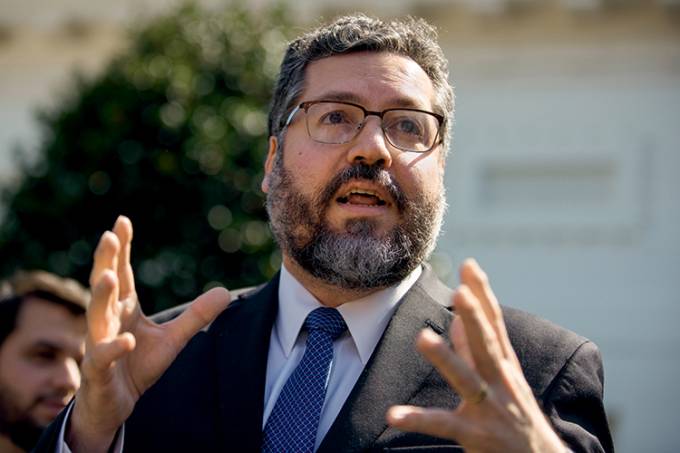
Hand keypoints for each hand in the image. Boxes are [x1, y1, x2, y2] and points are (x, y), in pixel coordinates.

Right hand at [66, 216, 229, 452]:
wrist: (115, 405)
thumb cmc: (138, 366)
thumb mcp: (173, 339)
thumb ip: (196, 316)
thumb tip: (226, 291)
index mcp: (124, 308)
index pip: (122, 272)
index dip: (122, 248)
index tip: (122, 221)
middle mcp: (107, 320)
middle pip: (104, 285)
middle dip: (106, 260)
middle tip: (108, 236)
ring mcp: (99, 343)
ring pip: (96, 316)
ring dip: (102, 296)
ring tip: (109, 276)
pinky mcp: (97, 370)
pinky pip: (103, 356)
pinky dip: (114, 347)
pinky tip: (128, 340)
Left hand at [387, 259, 566, 452]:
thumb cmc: (516, 416)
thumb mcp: (500, 379)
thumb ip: (475, 350)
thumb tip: (456, 320)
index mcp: (504, 365)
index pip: (494, 324)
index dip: (482, 295)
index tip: (470, 265)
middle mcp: (500, 383)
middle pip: (487, 345)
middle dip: (475, 317)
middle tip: (460, 291)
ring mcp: (490, 409)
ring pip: (467, 380)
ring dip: (446, 358)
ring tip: (423, 338)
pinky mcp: (476, 435)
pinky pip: (444, 425)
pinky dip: (418, 419)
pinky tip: (394, 414)